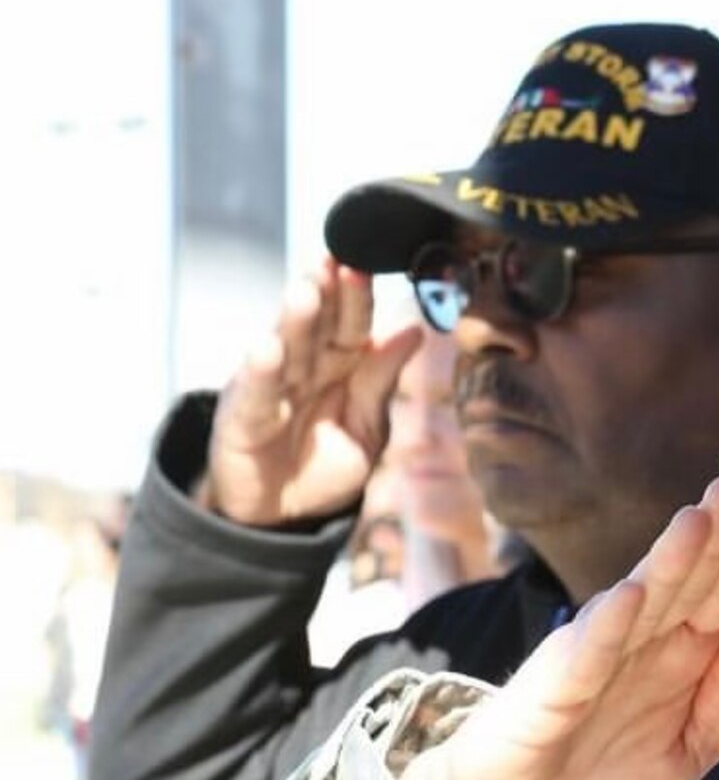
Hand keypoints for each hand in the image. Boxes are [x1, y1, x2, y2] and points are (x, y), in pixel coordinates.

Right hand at [201, 258, 422, 525]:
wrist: (284, 516)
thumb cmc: (325, 466)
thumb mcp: (367, 426)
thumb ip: (382, 381)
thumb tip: (415, 331)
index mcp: (338, 364)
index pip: (350, 323)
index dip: (358, 296)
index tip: (367, 263)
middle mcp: (304, 366)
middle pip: (317, 324)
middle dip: (327, 293)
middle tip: (339, 263)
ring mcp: (271, 387)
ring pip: (285, 348)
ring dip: (295, 320)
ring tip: (307, 291)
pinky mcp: (243, 416)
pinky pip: (256, 393)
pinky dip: (261, 372)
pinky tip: (267, 350)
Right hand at [404, 478, 718, 779]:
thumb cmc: (607, 768)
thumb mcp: (692, 745)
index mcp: (678, 653)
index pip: (716, 598)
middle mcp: (637, 643)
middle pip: (679, 584)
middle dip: (708, 540)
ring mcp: (592, 658)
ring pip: (635, 604)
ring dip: (665, 564)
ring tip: (695, 523)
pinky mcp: (552, 690)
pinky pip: (582, 656)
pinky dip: (605, 629)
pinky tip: (627, 597)